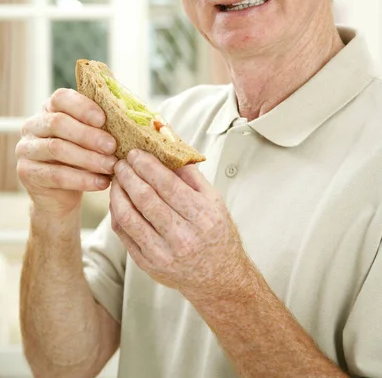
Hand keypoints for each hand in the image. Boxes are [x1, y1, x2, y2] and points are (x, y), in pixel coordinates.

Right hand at [16, 88, 116, 218]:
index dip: (83, 107)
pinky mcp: (27, 173)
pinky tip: (102, 183)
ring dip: (89, 158)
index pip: (61, 98)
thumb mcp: (91, 138)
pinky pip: (56, 175)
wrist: (62, 195)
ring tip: (111, 166)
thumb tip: (131, 118)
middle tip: (112, 147)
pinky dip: (82, 179)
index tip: (104, 120)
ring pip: (57, 149)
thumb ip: (102, 126)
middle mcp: (33, 125)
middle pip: (58, 123)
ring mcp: (26, 149)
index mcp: (49, 108)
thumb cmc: (83, 158)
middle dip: (89, 135)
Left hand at [110, 149, 248, 301]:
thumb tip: (167, 150)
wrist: (219, 277)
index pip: (167, 184)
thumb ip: (190, 174)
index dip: (147, 166)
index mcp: (201, 216)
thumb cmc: (217, 234)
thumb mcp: (214, 200)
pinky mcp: (148, 264)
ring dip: (118, 192)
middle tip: (121, 162)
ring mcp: (163, 253)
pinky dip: (117, 213)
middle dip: (128, 175)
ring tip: (117, 179)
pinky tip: (118, 200)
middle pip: (145, 198)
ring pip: (129, 216)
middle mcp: (182, 236)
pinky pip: (124, 234)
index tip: (135, 153)